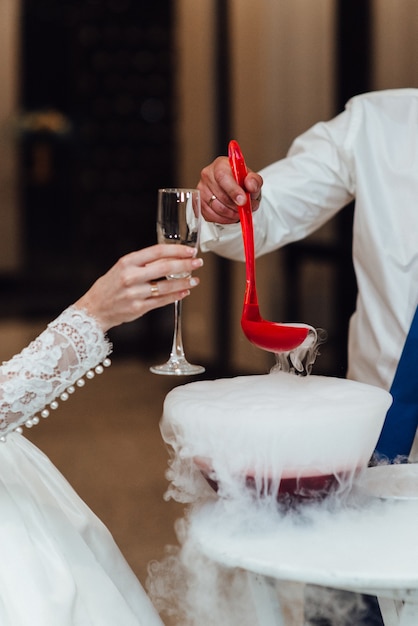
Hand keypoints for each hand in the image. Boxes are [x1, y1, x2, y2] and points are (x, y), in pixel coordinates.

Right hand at [74, 244, 202, 331]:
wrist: (94, 309)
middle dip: (185, 264)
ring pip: (166, 286)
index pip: (157, 252)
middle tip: (198, 263)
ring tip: (194, 279)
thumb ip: (143, 263)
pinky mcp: (138, 308)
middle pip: (165, 267)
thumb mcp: (122, 268)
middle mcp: (131, 276)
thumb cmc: (109, 287)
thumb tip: (169, 258)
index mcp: (127, 262)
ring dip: (183, 282)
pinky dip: (175, 296)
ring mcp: (135, 293)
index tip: (189, 251)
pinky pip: (162, 301)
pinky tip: (184, 292)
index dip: (176, 250)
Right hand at [198, 156, 262, 223]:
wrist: (235, 188)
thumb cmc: (241, 182)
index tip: (243, 201)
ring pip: (217, 208)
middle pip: (221, 195)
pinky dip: (224, 219)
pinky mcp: (199, 204)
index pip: (223, 177)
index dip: (233, 190)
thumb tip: (251, 185)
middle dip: (237, 205)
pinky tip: (231, 214)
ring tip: (241, 211)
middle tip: (247, 207)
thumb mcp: (252, 179)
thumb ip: (254, 180)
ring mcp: (201, 190)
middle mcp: (207, 176)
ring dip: (232, 214)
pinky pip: (212, 216)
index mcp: (220, 165)